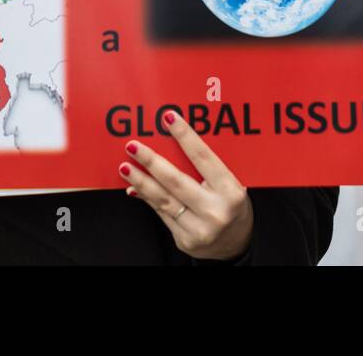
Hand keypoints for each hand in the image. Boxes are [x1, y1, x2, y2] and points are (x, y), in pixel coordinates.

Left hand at [119, 111, 253, 260]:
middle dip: (151, 161)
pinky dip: (147, 198)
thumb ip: (207, 169)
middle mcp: (215, 211)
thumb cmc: (232, 207)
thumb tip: (172, 147)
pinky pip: (161, 214)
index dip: (184, 135)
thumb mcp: (229, 185)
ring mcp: (199, 228)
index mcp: (230, 191)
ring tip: (125, 167)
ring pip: (163, 199)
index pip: (203, 157)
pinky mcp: (185, 240)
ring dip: (141, 180)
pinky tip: (134, 188)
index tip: (168, 118)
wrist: (236, 245)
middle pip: (175, 180)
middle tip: (133, 146)